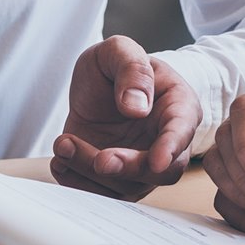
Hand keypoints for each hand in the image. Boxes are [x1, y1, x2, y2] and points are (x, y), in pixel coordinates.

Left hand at [51, 35, 200, 199]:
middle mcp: (165, 141)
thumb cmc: (118, 66)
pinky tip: (62, 160)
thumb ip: (132, 69)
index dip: (171, 147)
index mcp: (178, 106)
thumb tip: (137, 106)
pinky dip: (78, 182)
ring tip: (64, 144)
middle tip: (100, 160)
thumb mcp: (120, 50)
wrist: (98, 85)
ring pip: (126, 185)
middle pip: (159, 171)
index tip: (157, 160)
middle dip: (129, 169)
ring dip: (91, 172)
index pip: (182, 130)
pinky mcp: (116, 178)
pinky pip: (103, 193)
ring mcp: (142, 164)